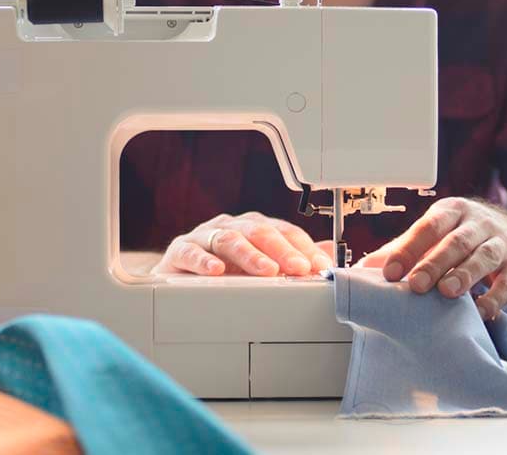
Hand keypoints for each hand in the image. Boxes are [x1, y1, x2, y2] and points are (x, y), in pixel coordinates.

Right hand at [151, 211, 332, 276]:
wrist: (177, 280)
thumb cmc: (223, 272)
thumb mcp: (262, 267)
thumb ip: (294, 260)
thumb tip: (328, 256)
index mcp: (254, 228)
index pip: (284, 231)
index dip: (304, 247)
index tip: (320, 267)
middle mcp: (232, 227)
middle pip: (260, 232)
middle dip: (283, 250)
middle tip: (299, 268)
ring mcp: (205, 237)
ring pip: (230, 239)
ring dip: (250, 255)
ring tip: (267, 271)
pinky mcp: (179, 251)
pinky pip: (191, 252)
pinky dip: (204, 260)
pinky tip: (216, 270)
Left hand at [360, 197, 506, 319]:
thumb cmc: (463, 239)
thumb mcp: (434, 236)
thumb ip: (400, 250)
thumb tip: (361, 271)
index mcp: (451, 212)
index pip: (427, 227)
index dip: (408, 249)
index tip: (389, 272)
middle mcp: (478, 224)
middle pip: (456, 241)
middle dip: (434, 263)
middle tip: (416, 285)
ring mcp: (501, 243)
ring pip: (483, 257)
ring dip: (465, 275)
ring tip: (447, 293)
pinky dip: (495, 298)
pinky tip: (481, 312)